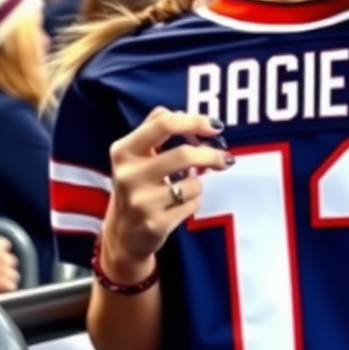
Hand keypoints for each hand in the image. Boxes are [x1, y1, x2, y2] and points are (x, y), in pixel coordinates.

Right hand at [102, 107, 231, 281]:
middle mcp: (128, 175)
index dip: (194, 121)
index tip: (216, 126)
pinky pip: (192, 205)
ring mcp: (141, 202)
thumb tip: (187, 115)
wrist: (123, 234)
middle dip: (211, 155)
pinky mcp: (155, 225)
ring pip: (192, 184)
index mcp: (124, 151)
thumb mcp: (136, 153)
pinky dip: (194, 202)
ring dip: (198, 184)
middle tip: (225, 158)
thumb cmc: (137, 184)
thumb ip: (156, 126)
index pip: (163, 124)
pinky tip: (181, 206)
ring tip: (187, 188)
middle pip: (183, 154)